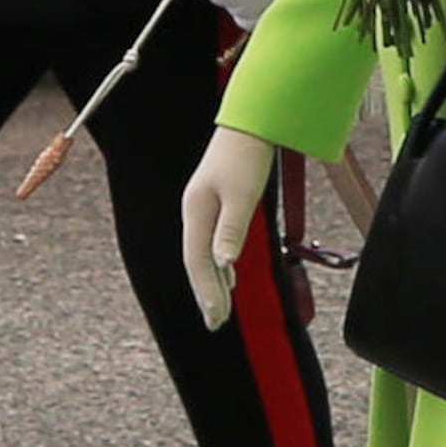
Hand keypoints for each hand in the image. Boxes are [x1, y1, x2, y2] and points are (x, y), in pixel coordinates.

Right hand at [179, 128, 276, 329]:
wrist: (251, 122)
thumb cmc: (247, 156)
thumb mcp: (242, 195)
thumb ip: (231, 230)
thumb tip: (223, 264)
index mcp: (196, 211)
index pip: (197, 261)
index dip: (206, 291)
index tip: (216, 318)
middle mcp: (195, 211)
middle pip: (197, 260)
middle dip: (207, 293)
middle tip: (216, 324)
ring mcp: (204, 206)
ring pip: (204, 252)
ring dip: (213, 281)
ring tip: (221, 308)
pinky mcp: (216, 201)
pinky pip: (212, 241)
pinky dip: (219, 262)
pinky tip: (228, 274)